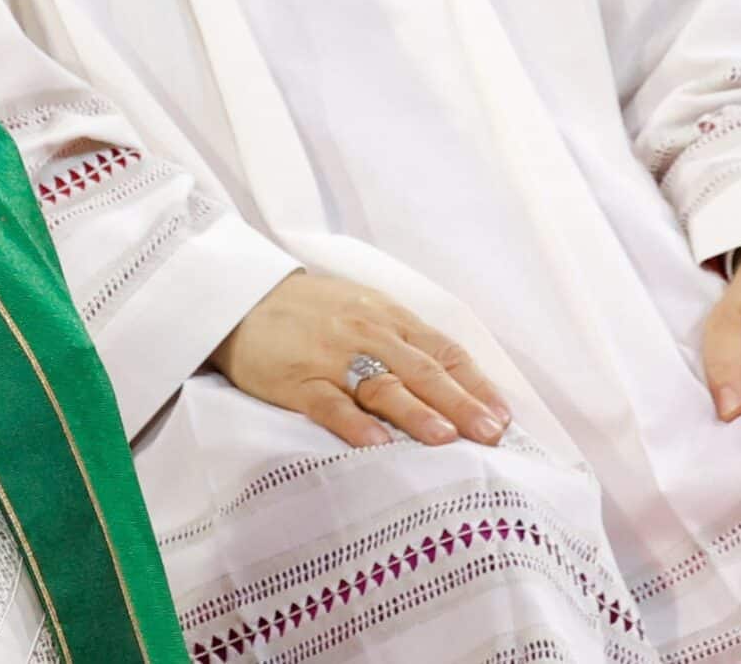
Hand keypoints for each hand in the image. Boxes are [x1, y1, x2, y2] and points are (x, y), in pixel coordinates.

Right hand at [210, 271, 511, 450]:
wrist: (239, 299)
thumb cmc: (309, 311)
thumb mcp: (363, 310)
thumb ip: (404, 341)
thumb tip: (456, 383)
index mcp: (388, 318)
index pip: (443, 351)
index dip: (475, 385)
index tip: (502, 417)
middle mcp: (365, 334)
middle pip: (421, 371)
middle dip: (459, 403)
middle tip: (490, 434)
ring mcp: (329, 357)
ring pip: (380, 385)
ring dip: (415, 412)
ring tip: (446, 439)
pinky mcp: (294, 380)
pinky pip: (327, 403)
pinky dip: (352, 423)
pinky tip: (376, 443)